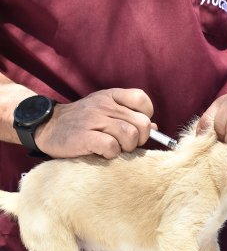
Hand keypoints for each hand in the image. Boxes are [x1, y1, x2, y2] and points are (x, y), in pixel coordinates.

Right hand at [35, 88, 154, 158]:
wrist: (47, 127)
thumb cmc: (83, 122)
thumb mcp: (106, 111)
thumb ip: (130, 117)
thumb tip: (156, 128)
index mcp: (111, 96)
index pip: (141, 99)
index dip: (146, 116)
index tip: (137, 126)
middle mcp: (104, 105)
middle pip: (142, 123)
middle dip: (140, 138)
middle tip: (128, 144)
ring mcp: (93, 120)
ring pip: (130, 135)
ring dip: (127, 147)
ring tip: (116, 149)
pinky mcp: (84, 136)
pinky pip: (111, 146)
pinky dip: (112, 154)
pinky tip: (103, 153)